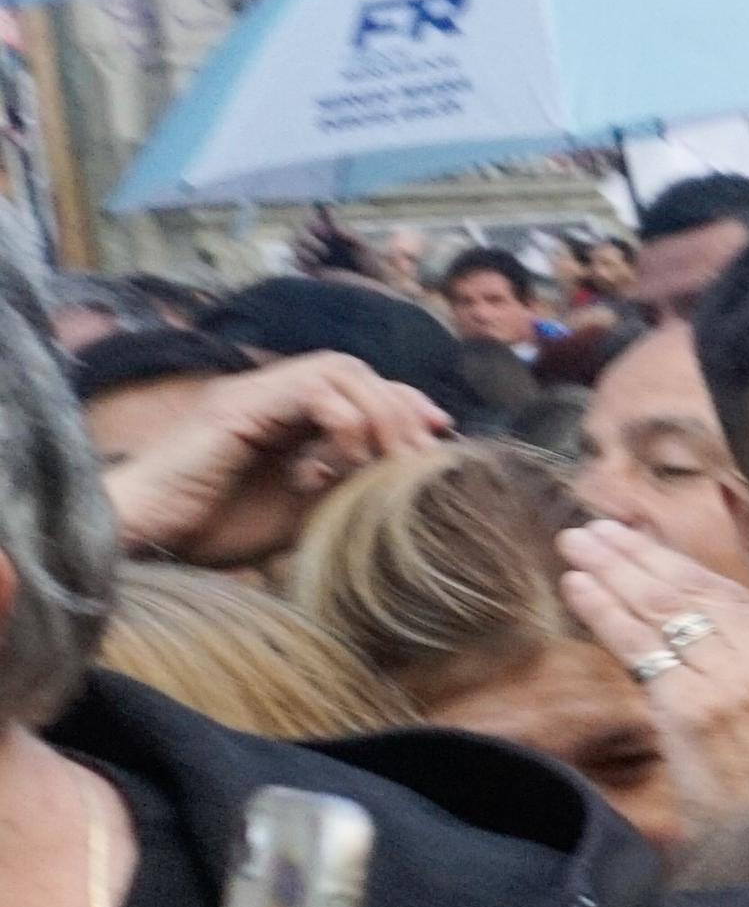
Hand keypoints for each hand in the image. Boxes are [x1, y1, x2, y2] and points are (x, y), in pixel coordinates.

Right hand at [102, 354, 444, 569]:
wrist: (149, 538)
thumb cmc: (214, 529)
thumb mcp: (303, 512)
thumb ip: (346, 488)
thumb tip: (402, 485)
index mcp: (288, 416)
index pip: (360, 386)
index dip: (405, 403)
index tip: (441, 434)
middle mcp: (272, 395)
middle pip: (358, 371)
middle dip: (401, 409)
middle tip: (421, 457)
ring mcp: (253, 395)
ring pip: (340, 368)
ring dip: (379, 411)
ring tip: (391, 459)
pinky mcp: (237, 407)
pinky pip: (310, 387)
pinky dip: (344, 418)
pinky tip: (346, 460)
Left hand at [556, 523, 748, 835]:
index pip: (729, 597)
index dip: (679, 566)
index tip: (639, 544)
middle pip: (689, 594)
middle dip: (636, 556)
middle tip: (592, 531)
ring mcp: (726, 683)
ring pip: (660, 612)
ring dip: (611, 572)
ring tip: (573, 545)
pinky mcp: (689, 708)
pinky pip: (639, 647)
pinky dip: (604, 612)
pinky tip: (577, 586)